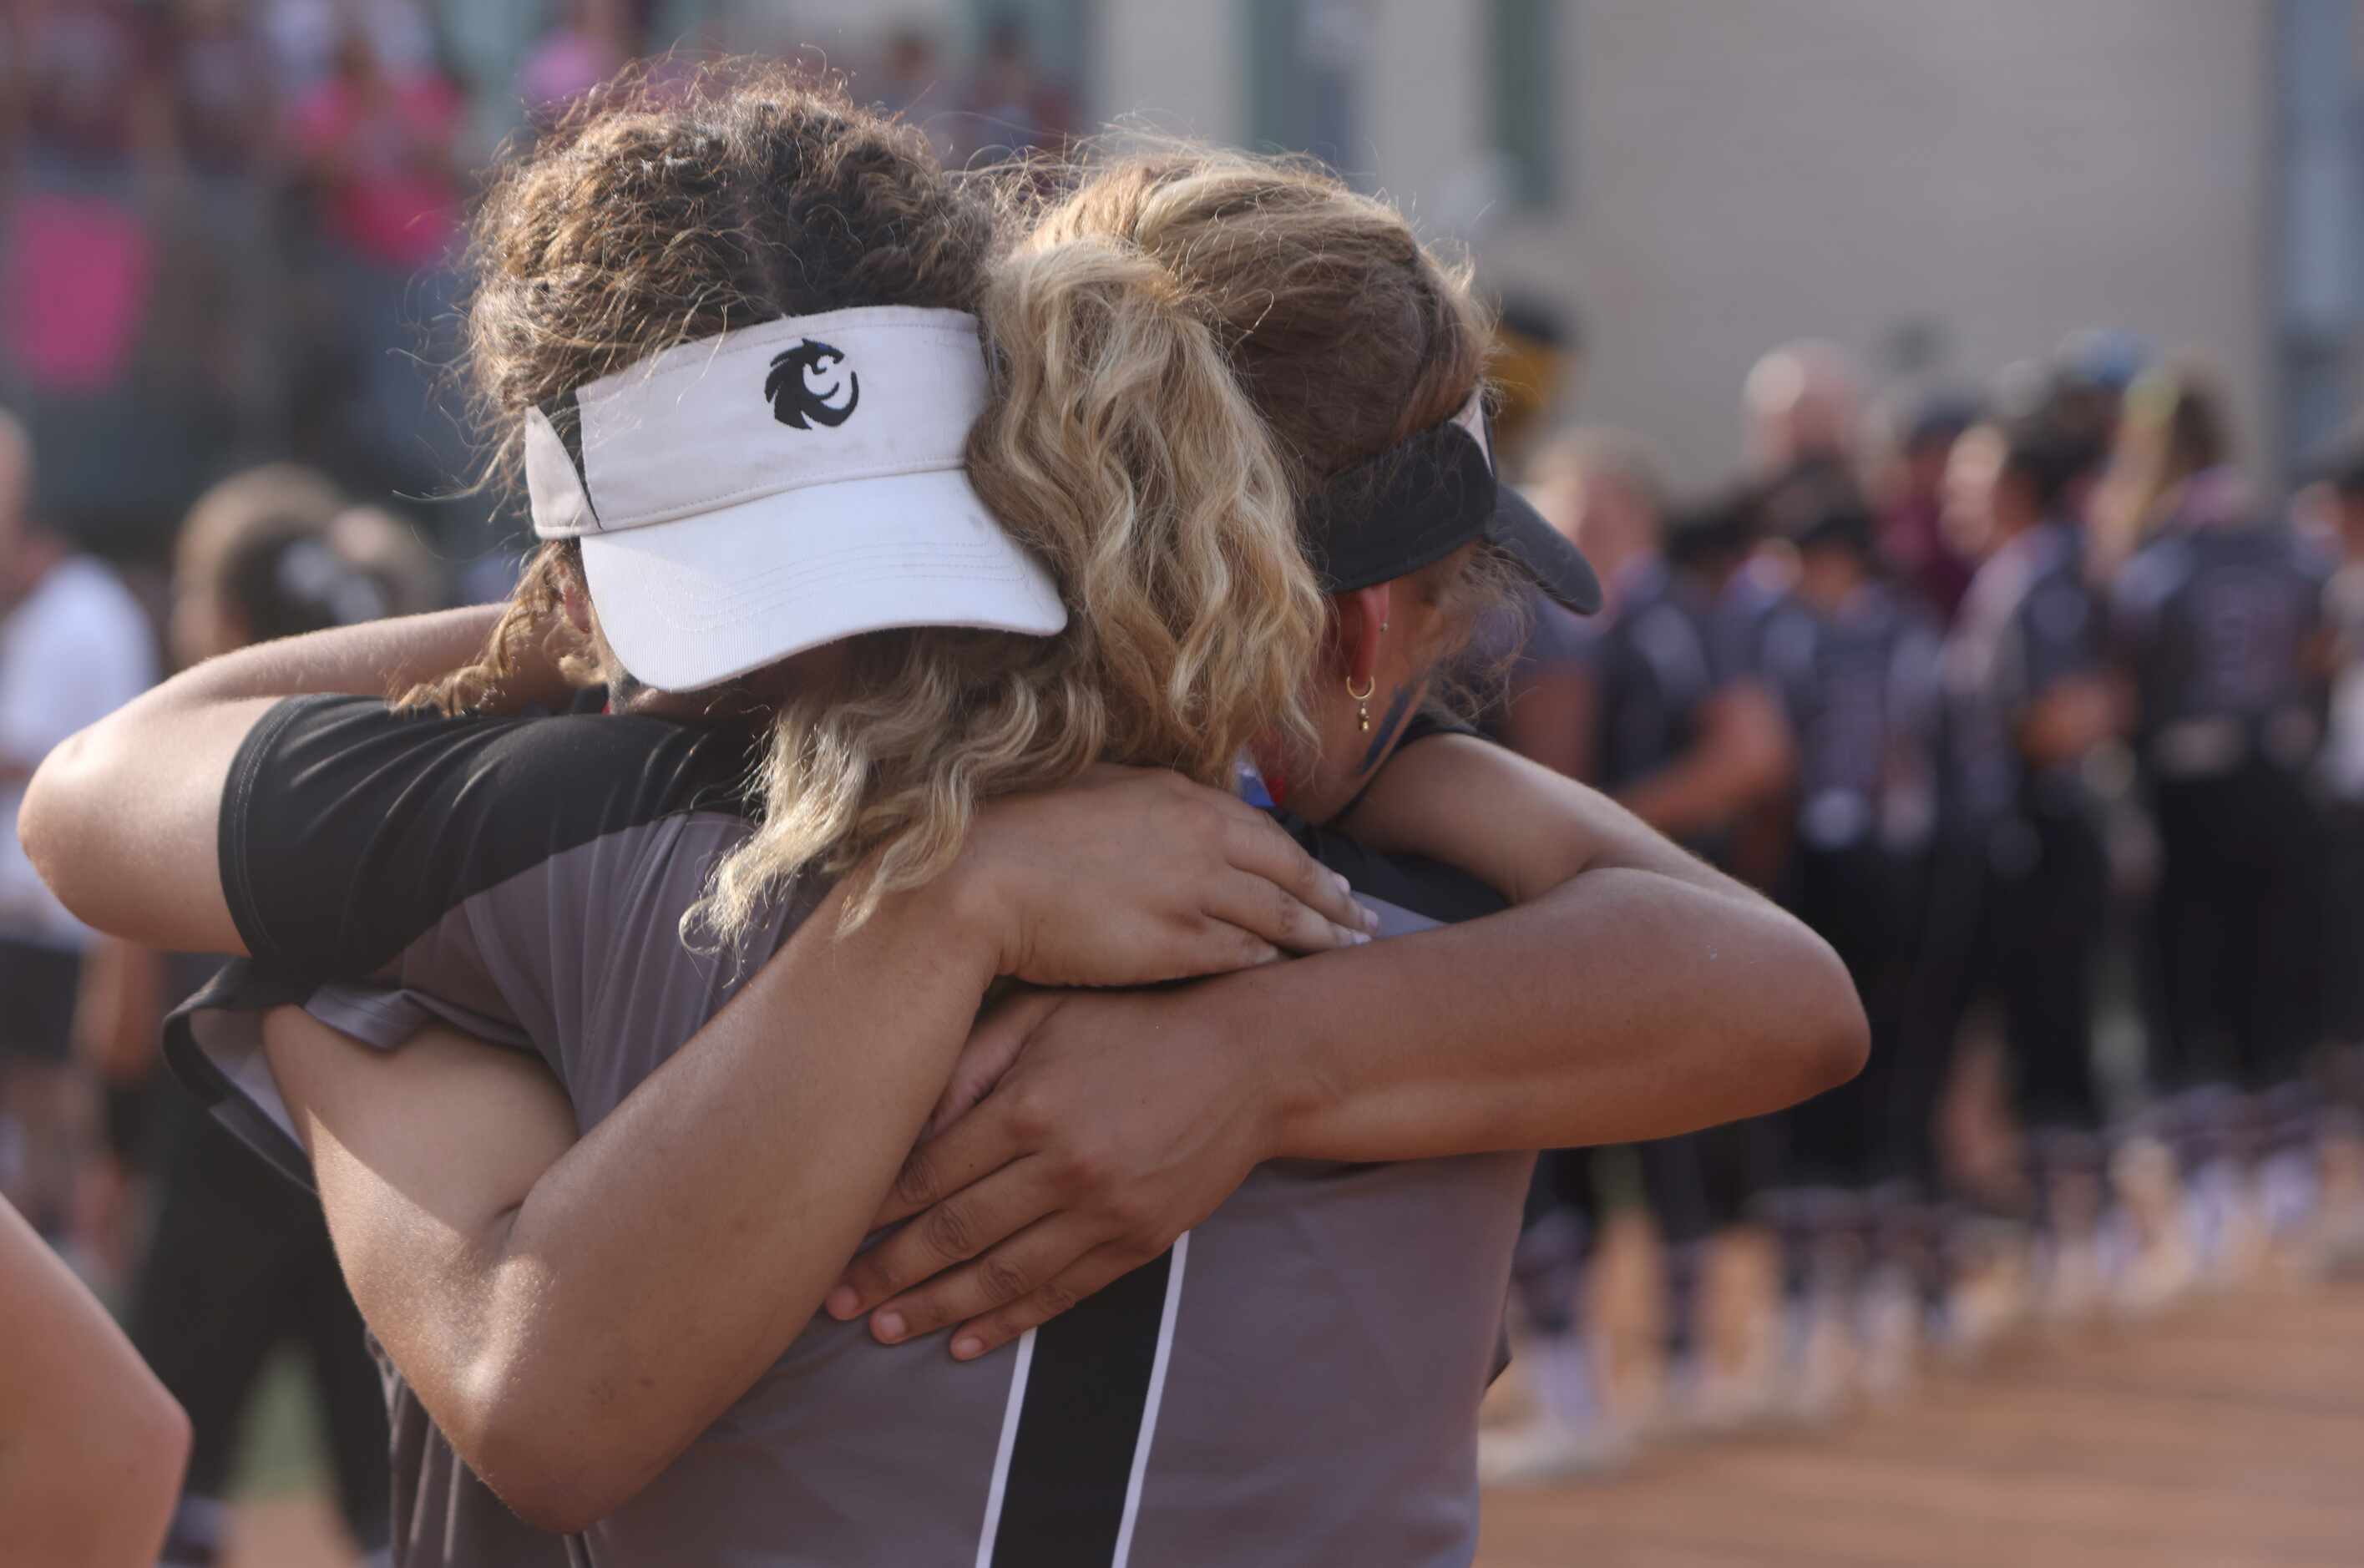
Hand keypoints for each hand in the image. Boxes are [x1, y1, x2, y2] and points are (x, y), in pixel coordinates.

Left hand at [822, 982, 1276, 1357]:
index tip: (826, 1232)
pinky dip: (1010, 1322)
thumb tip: (902, 1117)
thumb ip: (969, 1060)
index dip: (872, 1211)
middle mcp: (1061, 1166)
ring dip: (936, 1310)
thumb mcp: (1046, 1012)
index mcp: (1027, 1104)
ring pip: (1002, 1276)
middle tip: (834, 1303)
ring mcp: (1103, 1212)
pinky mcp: (1139, 1240)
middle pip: (952, 1233)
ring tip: (883, 1330)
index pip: (927, 1173)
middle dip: (886, 1273)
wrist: (1251, 1058)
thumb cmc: (1136, 1020)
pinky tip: (967, 1342)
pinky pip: (1062, 1294)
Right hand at [956, 766, 1373, 986]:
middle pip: (1290, 872)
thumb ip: (1145, 797)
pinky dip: (1275, 963)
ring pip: (1281, 916)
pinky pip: (1244, 955)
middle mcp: (1201, 838)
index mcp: (1179, 796)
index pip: (1262, 830)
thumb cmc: (1018, 830)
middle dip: (1333, 898)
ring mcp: (1194, 891)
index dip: (1301, 859)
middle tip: (1363, 919)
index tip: (1328, 878)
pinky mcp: (1177, 944)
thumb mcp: (1093, 787)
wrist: (982, 879)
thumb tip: (1170, 799)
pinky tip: (1291, 976)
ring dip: (1321, 935)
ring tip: (1349, 950)